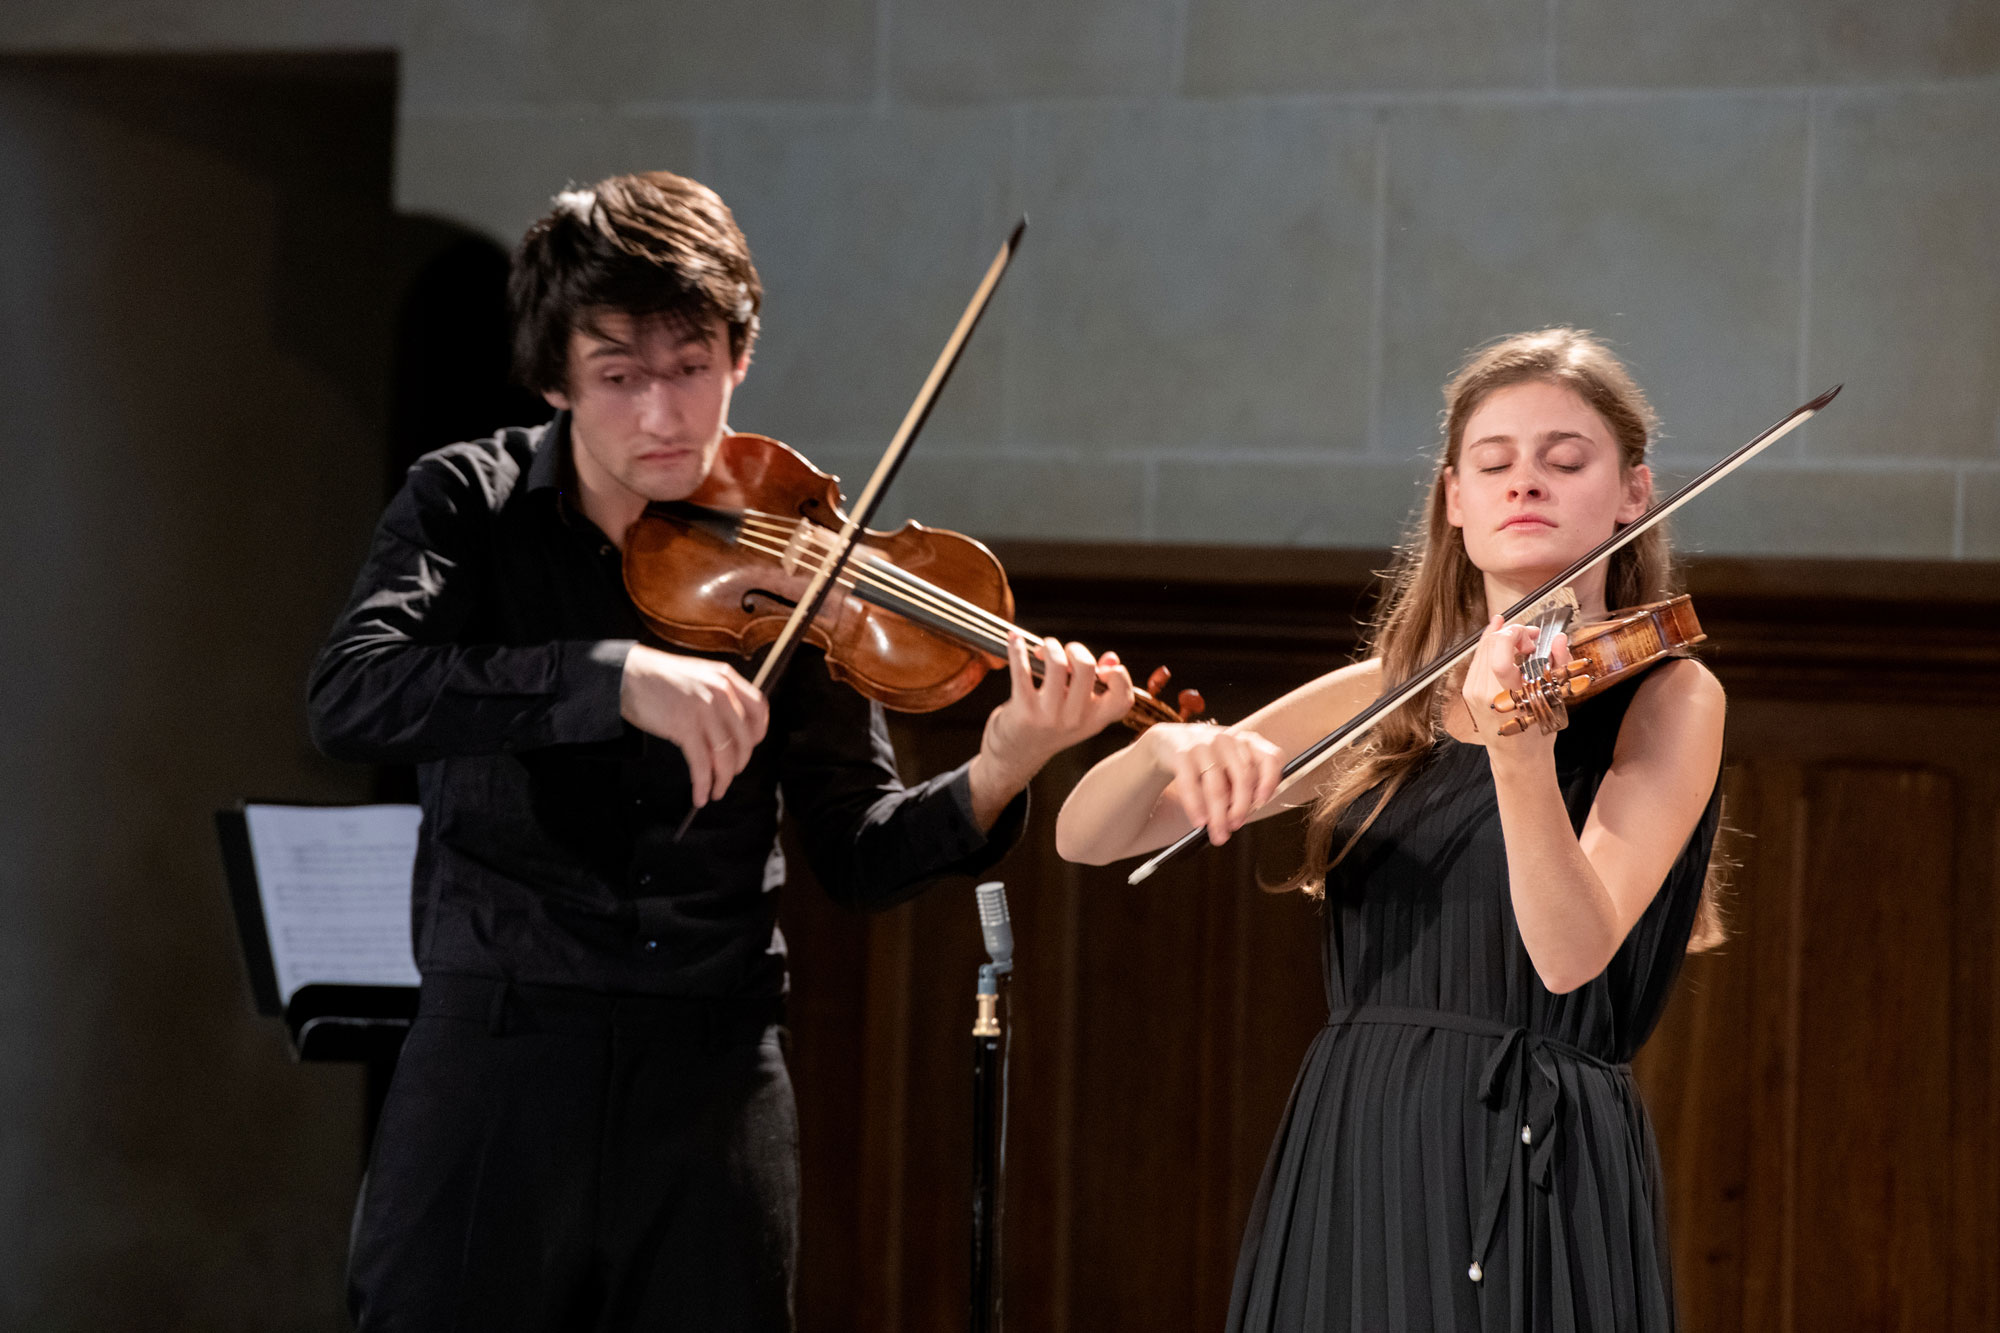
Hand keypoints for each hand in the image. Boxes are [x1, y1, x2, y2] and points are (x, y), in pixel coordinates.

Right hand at [619, 645, 769, 806]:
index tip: (751, 747)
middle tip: (729, 774)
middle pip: (745, 738)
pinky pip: (702, 764)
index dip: (758, 733)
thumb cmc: (658, 679)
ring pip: (725, 756)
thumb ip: (718, 695)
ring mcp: (704, 709)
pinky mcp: (684, 726)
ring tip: (715, 791)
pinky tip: (700, 794)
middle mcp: (720, 692)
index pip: (759, 709)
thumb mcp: (698, 676)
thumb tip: (731, 730)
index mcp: (726, 677)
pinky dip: (703, 784)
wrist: (625, 674)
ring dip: (722, 780)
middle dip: (739, 764)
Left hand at [968, 634, 1135, 825]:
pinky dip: (1017, 649)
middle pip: (1086, 667)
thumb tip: (1111, 657)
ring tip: (1043, 650)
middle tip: (1065, 652)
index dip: (1120, 676)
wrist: (1016, 756)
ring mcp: (1049, 716)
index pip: (1123, 699)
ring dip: (1050, 646)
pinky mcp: (1023, 710)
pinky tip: (1014, 640)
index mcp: (1095, 720)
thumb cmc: (1049, 726)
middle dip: (1075, 648)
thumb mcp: (1078, 712)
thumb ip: (1097, 685)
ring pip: (1057, 664)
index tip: (1103, 668)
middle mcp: (1075, 720)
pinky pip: (1022, 669)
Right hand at [1146, 720, 1282, 845]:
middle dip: (1240, 808)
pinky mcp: (1182, 754)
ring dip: (1218, 815)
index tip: (1263, 802)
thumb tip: (1246, 813)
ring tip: (1218, 831)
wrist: (1169, 742)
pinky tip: (1199, 820)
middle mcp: (1228, 740)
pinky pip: (1190, 785)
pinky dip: (1195, 807)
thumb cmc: (1207, 760)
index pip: (1270, 758)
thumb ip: (1243, 785)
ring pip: (1217, 785)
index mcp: (1247, 742)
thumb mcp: (1230, 764)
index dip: (1270, 782)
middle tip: (1235, 826)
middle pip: (1243, 777)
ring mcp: (1204, 745)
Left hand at [1461, 615, 1570, 760]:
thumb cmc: (1537, 733)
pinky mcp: (1469, 689)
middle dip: (1514, 632)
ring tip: (1525, 643)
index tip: (1532, 633)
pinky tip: (1505, 639)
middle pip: (1490, 644)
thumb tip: (1559, 639)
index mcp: (1506, 697)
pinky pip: (1478, 658)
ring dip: (1504, 637)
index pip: (1498, 654)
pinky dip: (1492, 645)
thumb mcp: (1555, 700)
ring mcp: (1472, 691)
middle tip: (1533, 639)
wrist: (1516, 757)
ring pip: (1482, 647)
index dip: (1514, 634)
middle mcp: (1484, 692)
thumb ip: (1558, 665)